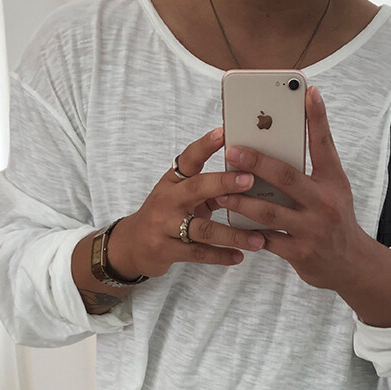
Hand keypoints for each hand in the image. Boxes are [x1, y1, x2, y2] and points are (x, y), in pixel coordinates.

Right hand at [110, 126, 264, 279]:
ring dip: (233, 235)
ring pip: (203, 229)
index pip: (189, 159)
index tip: (224, 132)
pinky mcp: (165, 250)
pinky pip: (198, 253)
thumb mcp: (181, 197)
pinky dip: (221, 256)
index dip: (205, 146)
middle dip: (224, 183)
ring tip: (258, 239)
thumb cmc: (166, 215)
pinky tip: (239, 257)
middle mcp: (167, 200)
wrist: (132, 246)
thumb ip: (209, 188)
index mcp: (172, 181)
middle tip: (250, 180)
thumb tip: (247, 174)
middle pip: (196, 188)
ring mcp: (164, 226)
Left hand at [224, 87, 368, 297]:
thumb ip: (314, 164)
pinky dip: (246, 232)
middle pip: (287, 177)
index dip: (317, 117)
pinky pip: (265, 240)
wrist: (351, 265)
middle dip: (256, 162)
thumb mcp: (334, 188)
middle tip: (232, 150)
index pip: (324, 144)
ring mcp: (312, 229)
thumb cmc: (335, 217)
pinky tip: (230, 224)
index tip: (307, 91)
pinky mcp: (299, 253)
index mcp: (333, 182)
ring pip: (269, 211)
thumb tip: (290, 133)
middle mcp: (324, 203)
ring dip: (241, 201)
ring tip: (220, 193)